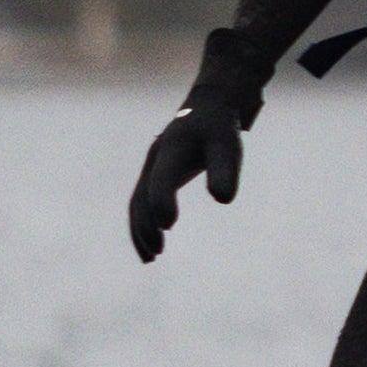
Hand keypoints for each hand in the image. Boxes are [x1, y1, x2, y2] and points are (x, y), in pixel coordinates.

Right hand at [128, 101, 243, 261]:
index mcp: (171, 149)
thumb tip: (223, 199)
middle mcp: (154, 159)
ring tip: (152, 258)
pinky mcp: (153, 176)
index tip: (168, 226)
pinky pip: (141, 203)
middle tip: (158, 252)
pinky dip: (143, 224)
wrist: (207, 109)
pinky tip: (153, 244)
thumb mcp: (228, 146)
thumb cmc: (220, 129)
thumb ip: (225, 170)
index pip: (162, 179)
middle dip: (145, 226)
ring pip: (137, 204)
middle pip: (141, 197)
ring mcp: (150, 168)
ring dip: (141, 231)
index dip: (162, 200)